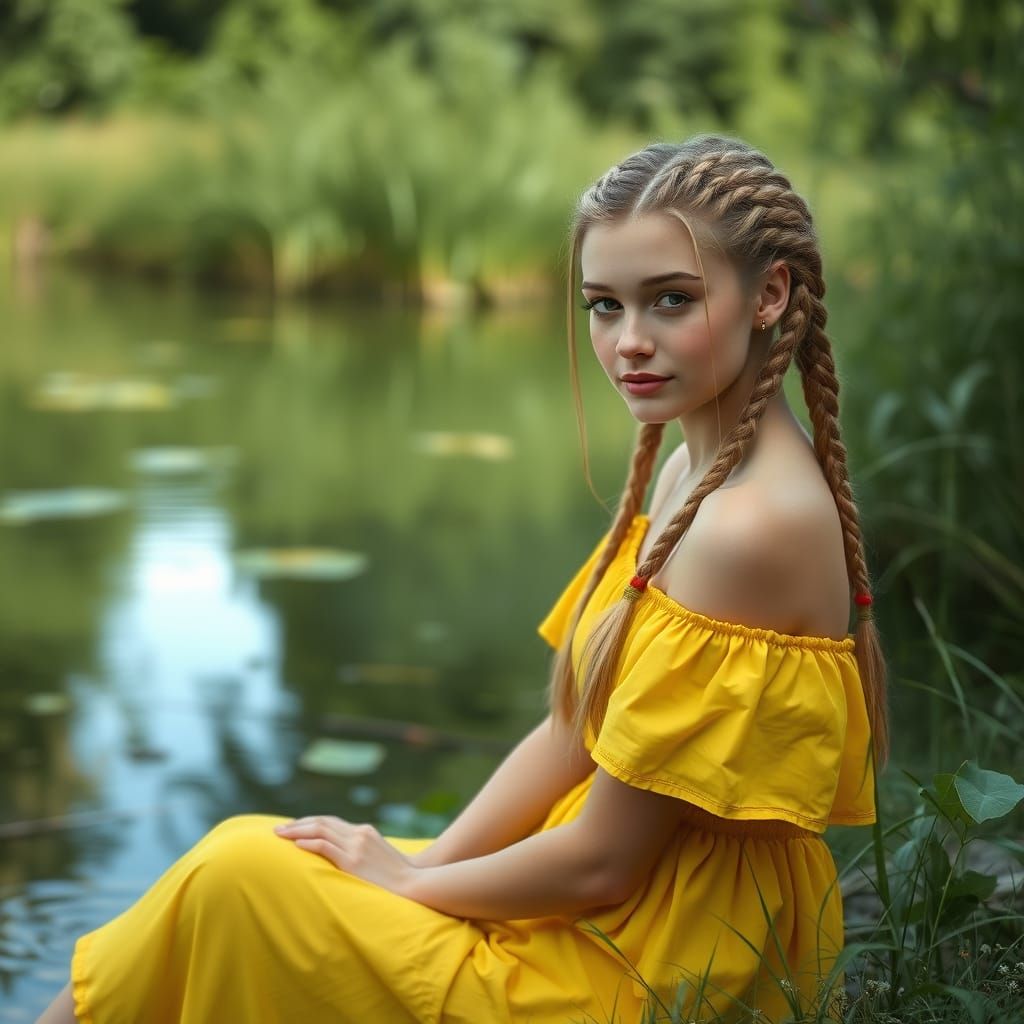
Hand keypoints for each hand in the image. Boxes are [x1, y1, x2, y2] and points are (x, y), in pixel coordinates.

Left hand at [273, 816, 416, 897]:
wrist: (413, 883)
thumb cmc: (396, 876)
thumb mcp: (378, 856)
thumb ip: (361, 852)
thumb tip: (342, 859)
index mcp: (365, 831)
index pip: (331, 821)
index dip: (310, 823)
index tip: (293, 827)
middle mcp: (359, 833)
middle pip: (322, 822)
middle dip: (298, 824)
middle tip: (278, 829)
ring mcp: (356, 846)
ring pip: (320, 831)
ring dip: (297, 831)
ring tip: (279, 835)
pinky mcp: (353, 861)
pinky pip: (325, 847)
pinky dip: (309, 843)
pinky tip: (296, 845)